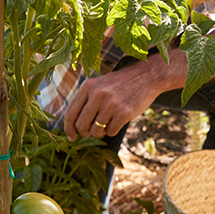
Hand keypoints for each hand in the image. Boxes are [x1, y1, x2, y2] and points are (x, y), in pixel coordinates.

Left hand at [62, 59, 179, 140]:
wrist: (146, 76)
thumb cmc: (120, 83)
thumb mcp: (99, 84)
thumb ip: (86, 100)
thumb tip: (73, 126)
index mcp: (87, 86)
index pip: (70, 113)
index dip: (68, 128)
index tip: (71, 137)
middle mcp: (97, 95)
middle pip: (81, 125)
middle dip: (85, 133)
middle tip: (91, 132)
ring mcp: (111, 104)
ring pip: (95, 131)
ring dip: (100, 132)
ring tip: (106, 123)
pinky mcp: (124, 113)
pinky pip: (110, 132)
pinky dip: (112, 130)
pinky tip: (118, 121)